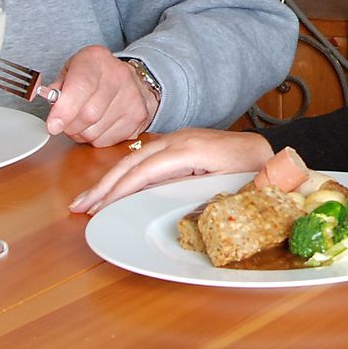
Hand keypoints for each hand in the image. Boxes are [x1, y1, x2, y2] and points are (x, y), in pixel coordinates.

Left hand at [45, 46, 157, 146]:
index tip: (53, 125)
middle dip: (70, 126)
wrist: (133, 80)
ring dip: (82, 134)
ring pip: (96, 131)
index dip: (64, 110)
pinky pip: (108, 141)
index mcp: (96, 59)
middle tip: (65, 123)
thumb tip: (52, 109)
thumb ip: (57, 88)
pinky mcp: (139, 116)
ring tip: (83, 123)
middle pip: (88, 114)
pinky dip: (97, 139)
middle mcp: (118, 75)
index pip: (81, 86)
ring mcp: (132, 97)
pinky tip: (99, 126)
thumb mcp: (72, 71)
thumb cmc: (95, 77)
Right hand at [68, 127, 274, 214]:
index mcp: (191, 149)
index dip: (122, 190)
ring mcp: (177, 140)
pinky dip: (123, 175)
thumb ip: (200, 191)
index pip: (147, 171)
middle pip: (133, 162)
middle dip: (104, 185)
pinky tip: (110, 189)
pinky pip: (144, 159)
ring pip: (134, 159)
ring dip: (108, 181)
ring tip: (86, 201)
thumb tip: (170, 206)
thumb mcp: (229, 184)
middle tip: (80, 207)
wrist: (267, 150)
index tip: (101, 208)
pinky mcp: (177, 145)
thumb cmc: (254, 170)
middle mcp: (179, 140)